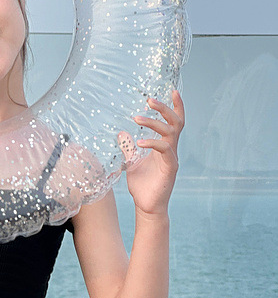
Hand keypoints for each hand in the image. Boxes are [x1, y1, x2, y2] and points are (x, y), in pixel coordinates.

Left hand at [118, 89, 184, 215]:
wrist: (147, 206)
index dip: (176, 106)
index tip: (173, 90)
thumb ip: (128, 148)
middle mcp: (171, 149)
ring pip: (170, 133)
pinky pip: (164, 150)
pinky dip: (152, 144)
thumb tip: (122, 133)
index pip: (174, 122)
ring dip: (154, 124)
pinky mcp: (170, 168)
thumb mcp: (131, 163)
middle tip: (149, 99)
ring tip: (136, 119)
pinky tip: (139, 143)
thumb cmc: (142, 185)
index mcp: (164, 146)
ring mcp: (172, 158)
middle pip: (175, 123)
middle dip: (164, 109)